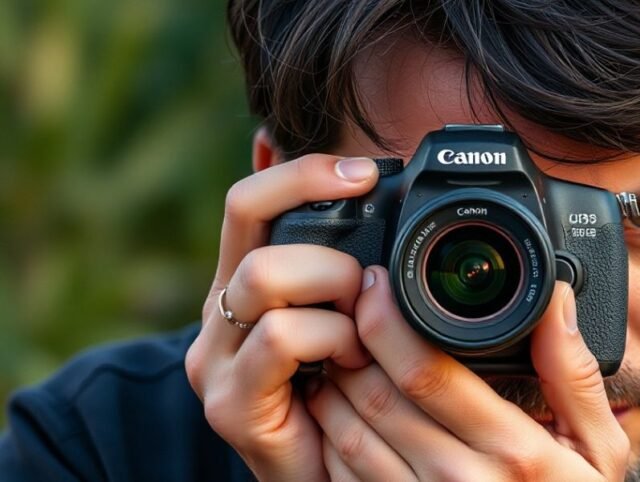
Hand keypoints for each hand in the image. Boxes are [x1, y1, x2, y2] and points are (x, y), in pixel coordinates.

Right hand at [185, 155, 380, 480]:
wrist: (326, 479)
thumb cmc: (349, 396)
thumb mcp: (355, 318)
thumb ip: (357, 272)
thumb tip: (393, 206)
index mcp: (246, 282)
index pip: (252, 198)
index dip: (303, 171)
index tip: (366, 171)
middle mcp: (221, 311)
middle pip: (248, 216)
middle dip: (328, 240)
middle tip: (368, 290)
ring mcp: (218, 357)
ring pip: (264, 273)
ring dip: (332, 289)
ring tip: (362, 333)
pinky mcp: (231, 402)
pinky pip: (280, 337)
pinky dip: (329, 339)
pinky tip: (352, 363)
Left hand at [306, 266, 630, 480]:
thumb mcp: (598, 450)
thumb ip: (573, 374)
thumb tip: (555, 300)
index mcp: (514, 452)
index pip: (427, 374)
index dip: (386, 321)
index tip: (375, 287)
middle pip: (375, 398)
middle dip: (351, 346)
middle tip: (346, 312)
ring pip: (348, 436)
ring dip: (333, 388)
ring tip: (339, 356)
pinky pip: (342, 477)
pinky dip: (331, 436)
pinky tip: (339, 410)